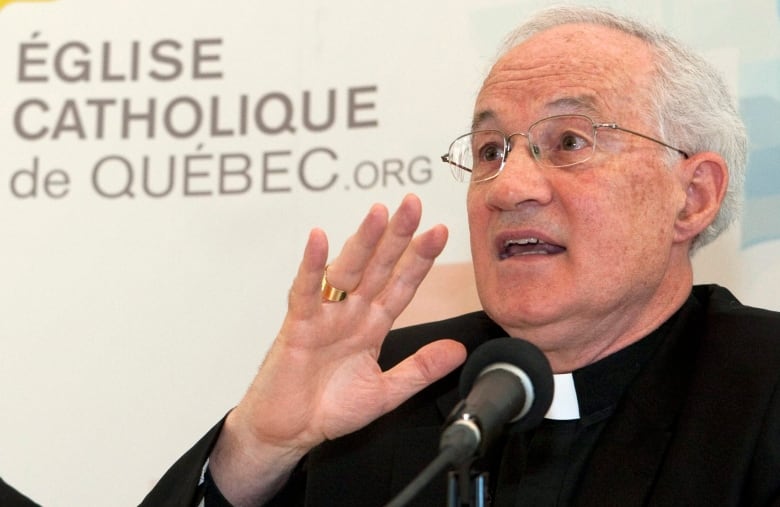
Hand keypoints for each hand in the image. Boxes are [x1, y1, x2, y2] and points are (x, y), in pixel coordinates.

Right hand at [209, 194, 466, 505]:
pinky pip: (305, 291)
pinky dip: (310, 266)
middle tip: (414, 204)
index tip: (440, 231)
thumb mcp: (385, 393)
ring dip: (362, 241)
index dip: (419, 259)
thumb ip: (419, 370)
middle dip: (396, 236)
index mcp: (370, 325)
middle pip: (377, 267)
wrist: (287, 433)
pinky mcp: (297, 326)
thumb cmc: (326, 410)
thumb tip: (457, 351)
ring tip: (380, 213)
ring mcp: (324, 316)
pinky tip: (318, 240)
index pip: (400, 285)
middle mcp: (349, 313)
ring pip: (346, 271)